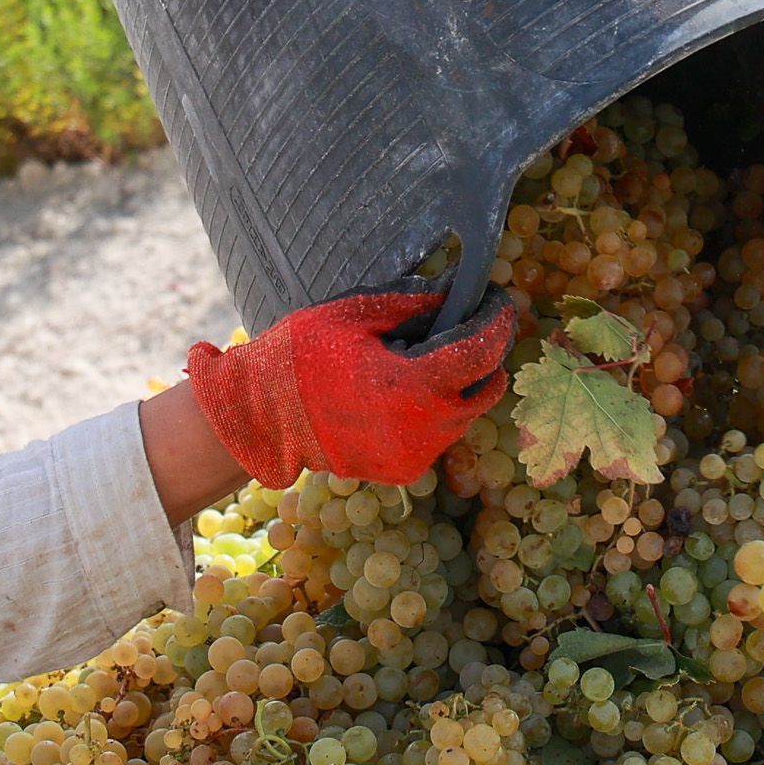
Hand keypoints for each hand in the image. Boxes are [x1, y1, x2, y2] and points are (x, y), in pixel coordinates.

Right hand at [184, 290, 517, 488]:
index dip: (498, 323)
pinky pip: (438, 437)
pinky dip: (437, 412)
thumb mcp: (354, 315)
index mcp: (414, 387)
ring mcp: (415, 456)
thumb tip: (452, 292)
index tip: (502, 302)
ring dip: (461, 387)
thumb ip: (412, 304)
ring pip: (464, 416)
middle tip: (478, 327)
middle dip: (488, 357)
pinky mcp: (403, 472)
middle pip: (485, 390)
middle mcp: (424, 429)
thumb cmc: (301, 357)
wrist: (261, 417)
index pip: (482, 352)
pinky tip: (412, 391)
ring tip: (438, 356)